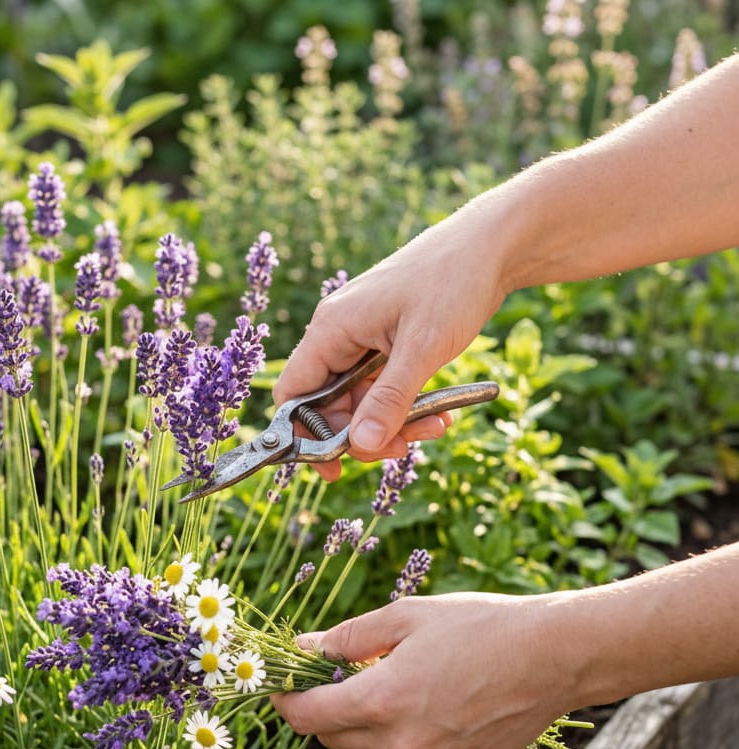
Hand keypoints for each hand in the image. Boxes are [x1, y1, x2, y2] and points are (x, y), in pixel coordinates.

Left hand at [270, 592, 570, 748]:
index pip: (305, 717)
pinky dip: (398, 737)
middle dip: (323, 707)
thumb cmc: (480, 626)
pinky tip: (425, 704)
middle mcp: (401, 744)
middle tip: (339, 672)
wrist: (555, 657)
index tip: (281, 683)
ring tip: (392, 682)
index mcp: (382, 701)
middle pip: (331, 737)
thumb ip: (346, 638)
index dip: (285, 699)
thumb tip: (302, 649)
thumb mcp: (404, 617)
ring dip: (362, 722)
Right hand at [272, 195, 513, 479]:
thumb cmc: (453, 282)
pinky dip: (408, 405)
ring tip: (434, 428)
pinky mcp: (386, 342)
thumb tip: (361, 446)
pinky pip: (384, 387)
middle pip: (329, 406)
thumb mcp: (422, 349)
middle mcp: (338, 335)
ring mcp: (362, 338)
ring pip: (362, 401)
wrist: (493, 244)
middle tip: (400, 451)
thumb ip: (389, 400)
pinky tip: (440, 413)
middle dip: (363, 433)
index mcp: (331, 329)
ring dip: (394, 423)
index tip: (333, 466)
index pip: (292, 394)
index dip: (303, 436)